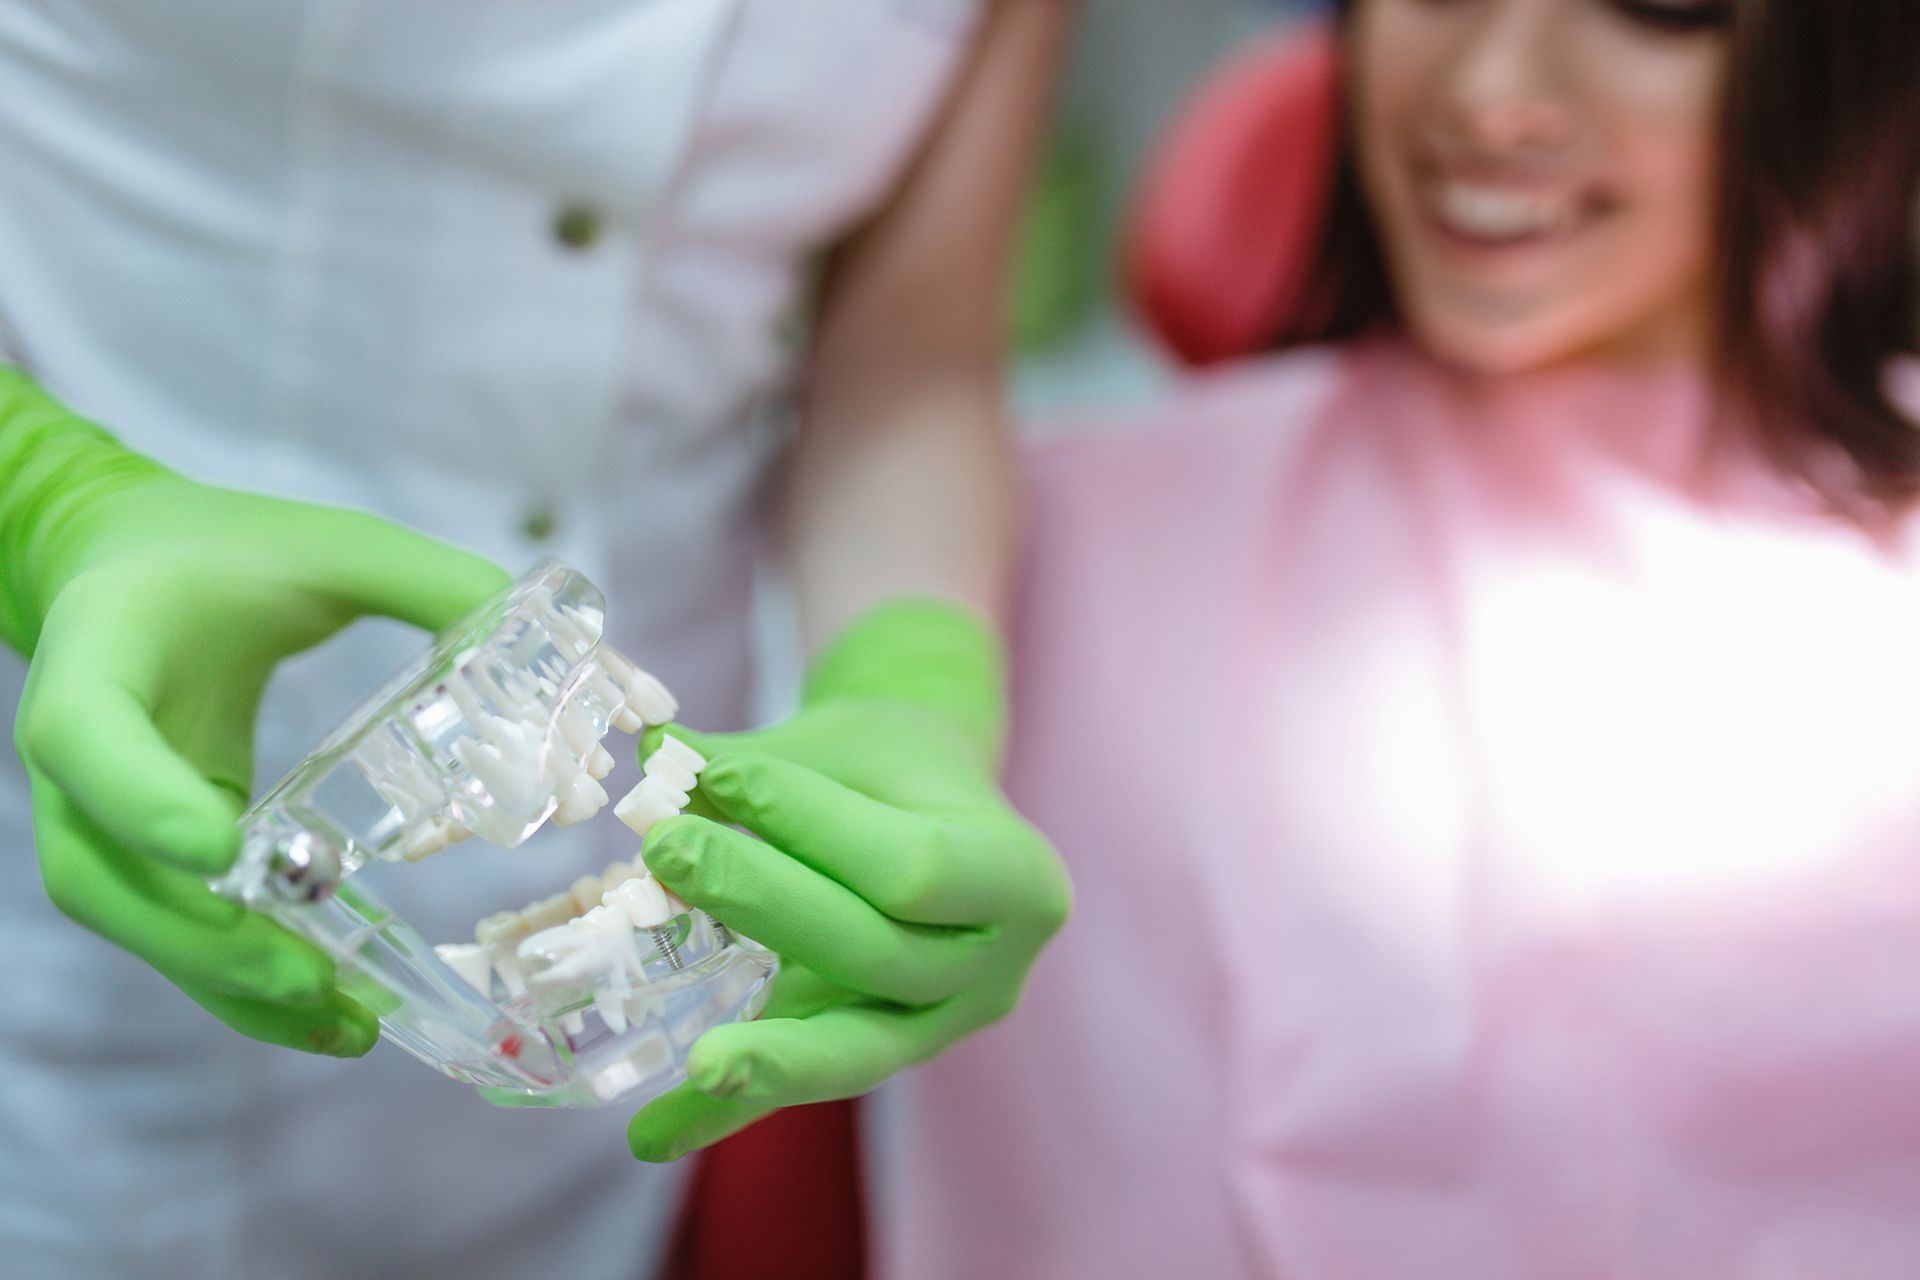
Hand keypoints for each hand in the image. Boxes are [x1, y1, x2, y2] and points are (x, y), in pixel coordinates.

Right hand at [5, 370, 507, 1054]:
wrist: (119, 561)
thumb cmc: (225, 550)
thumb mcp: (329, 546)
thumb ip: (436, 586)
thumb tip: (576, 658)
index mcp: (98, 656)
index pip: (90, 738)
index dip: (148, 802)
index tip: (232, 852)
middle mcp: (75, 752)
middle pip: (102, 873)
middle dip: (205, 941)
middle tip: (316, 982)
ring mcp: (94, 812)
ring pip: (137, 924)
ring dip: (233, 986)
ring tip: (346, 1026)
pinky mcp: (134, 847)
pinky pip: (172, 929)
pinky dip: (242, 980)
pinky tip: (327, 1016)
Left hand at [624, 600, 1069, 1160]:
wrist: (926, 813)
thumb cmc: (891, 770)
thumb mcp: (844, 747)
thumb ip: (758, 764)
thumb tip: (654, 757)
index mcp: (1017, 878)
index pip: (919, 864)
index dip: (817, 824)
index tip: (724, 775)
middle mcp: (994, 971)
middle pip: (881, 953)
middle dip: (768, 901)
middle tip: (669, 850)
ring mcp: (938, 1030)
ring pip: (854, 1048)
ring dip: (766, 1049)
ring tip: (695, 1062)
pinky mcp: (870, 1059)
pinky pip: (798, 1094)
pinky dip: (720, 1118)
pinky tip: (653, 1135)